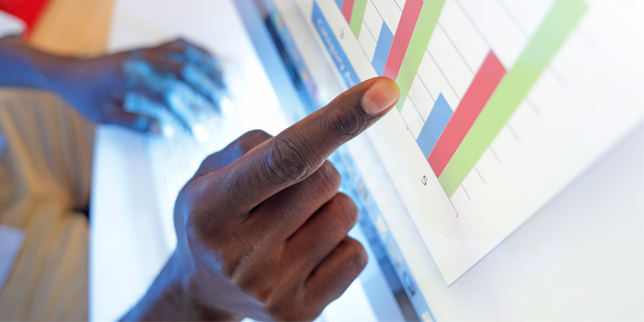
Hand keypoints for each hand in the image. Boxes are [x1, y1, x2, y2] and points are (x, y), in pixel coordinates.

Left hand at [49, 38, 223, 132]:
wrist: (69, 71)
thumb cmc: (85, 96)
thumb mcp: (105, 116)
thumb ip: (135, 124)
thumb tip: (165, 131)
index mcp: (130, 77)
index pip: (169, 96)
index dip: (188, 115)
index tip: (201, 133)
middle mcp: (142, 59)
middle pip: (185, 71)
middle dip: (210, 90)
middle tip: (228, 108)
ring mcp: (148, 50)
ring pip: (187, 55)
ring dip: (210, 71)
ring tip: (227, 88)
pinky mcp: (151, 48)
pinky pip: (181, 45)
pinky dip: (201, 53)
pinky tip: (214, 64)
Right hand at [122, 77, 399, 320]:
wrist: (202, 289)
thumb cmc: (214, 216)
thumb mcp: (210, 172)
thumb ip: (257, 145)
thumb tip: (322, 139)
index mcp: (212, 208)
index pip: (286, 158)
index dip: (338, 121)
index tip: (383, 92)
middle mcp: (240, 254)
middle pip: (326, 178)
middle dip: (316, 170)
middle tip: (284, 191)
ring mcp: (271, 289)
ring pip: (345, 212)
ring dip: (327, 206)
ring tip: (290, 224)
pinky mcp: (300, 313)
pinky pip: (357, 254)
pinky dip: (338, 243)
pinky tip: (304, 253)